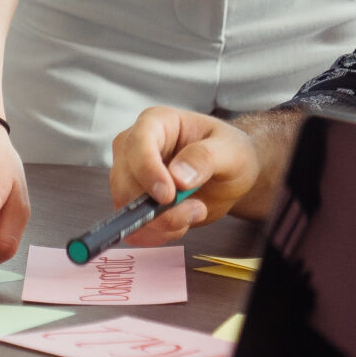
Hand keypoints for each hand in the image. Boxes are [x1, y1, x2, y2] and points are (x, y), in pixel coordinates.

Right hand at [108, 105, 263, 243]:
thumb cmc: (228, 152)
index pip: (138, 144)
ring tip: (194, 212)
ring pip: (127, 207)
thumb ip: (205, 157)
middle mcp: (136, 148)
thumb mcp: (230, 150)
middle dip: (158, 206)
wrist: (229, 175)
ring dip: (160, 222)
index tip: (168, 196)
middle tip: (196, 209)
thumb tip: (179, 175)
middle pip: (126, 180)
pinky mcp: (133, 203)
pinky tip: (181, 224)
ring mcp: (131, 176)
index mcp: (156, 122)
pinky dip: (157, 234)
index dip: (148, 171)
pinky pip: (133, 227)